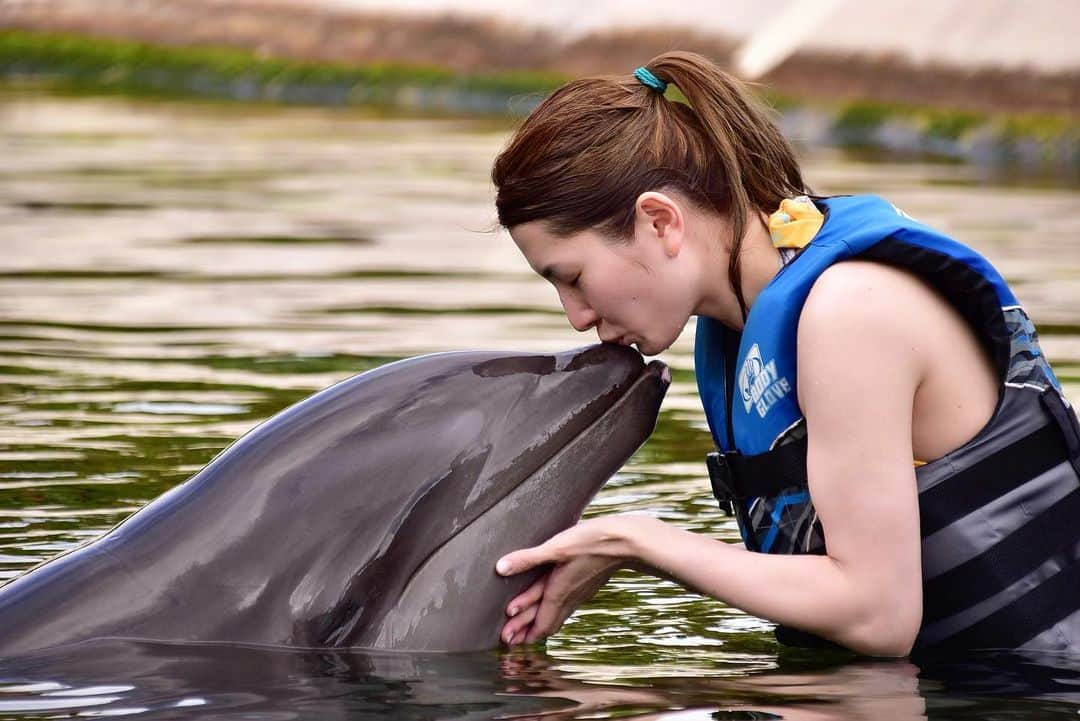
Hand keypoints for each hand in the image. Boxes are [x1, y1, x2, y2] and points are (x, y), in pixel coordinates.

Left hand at [494, 515, 647, 645]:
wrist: (626, 542)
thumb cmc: (592, 543)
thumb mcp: (556, 547)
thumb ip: (528, 559)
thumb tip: (500, 568)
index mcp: (559, 592)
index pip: (540, 623)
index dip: (524, 633)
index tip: (507, 641)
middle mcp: (569, 597)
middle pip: (546, 623)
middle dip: (526, 633)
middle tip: (509, 642)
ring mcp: (579, 592)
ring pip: (557, 615)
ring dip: (539, 624)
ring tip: (526, 632)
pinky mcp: (586, 584)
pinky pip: (566, 606)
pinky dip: (553, 613)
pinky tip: (554, 608)